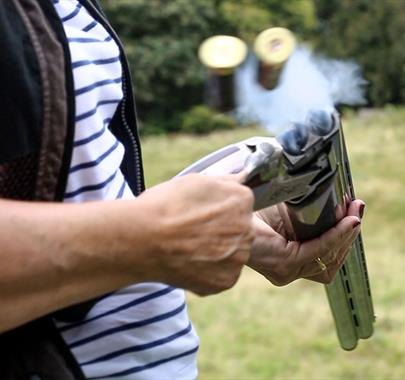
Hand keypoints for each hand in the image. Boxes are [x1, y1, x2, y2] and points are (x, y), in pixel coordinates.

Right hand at [135, 173, 254, 294]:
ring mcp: (237, 258)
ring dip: (216, 252)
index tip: (200, 212)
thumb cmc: (165, 206)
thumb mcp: (195, 181)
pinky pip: (221, 274)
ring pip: (231, 254)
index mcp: (242, 201)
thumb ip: (225, 181)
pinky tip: (189, 262)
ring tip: (188, 248)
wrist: (142, 239)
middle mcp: (247, 229)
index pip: (240, 205)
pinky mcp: (225, 281)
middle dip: (220, 231)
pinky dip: (208, 272)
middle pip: (238, 230)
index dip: (218, 209)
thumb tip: (242, 178)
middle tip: (192, 231)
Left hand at [248, 200, 363, 285]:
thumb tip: (328, 195)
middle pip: (330, 260)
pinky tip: (346, 221)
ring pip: (328, 257)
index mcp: (286, 260)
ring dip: (345, 234)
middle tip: (357, 209)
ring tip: (354, 212)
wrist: (224, 210)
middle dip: (347, 235)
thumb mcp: (281, 210)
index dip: (341, 238)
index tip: (353, 214)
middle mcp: (287, 270)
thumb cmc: (246, 210)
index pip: (324, 257)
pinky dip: (335, 235)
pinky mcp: (285, 262)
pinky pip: (319, 250)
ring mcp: (287, 269)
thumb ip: (303, 210)